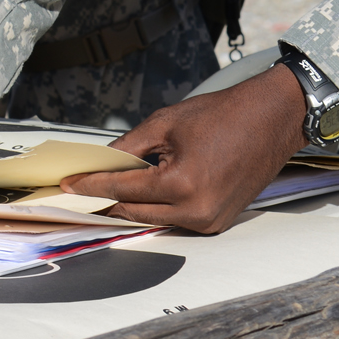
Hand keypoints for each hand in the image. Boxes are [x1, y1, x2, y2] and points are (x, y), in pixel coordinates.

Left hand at [63, 63, 308, 232]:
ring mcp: (210, 222)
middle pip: (135, 211)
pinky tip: (139, 196)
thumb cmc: (221, 115)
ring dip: (131, 207)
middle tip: (79, 191)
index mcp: (181, 185)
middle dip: (106, 200)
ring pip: (155, 219)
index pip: (123, 189)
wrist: (271, 119)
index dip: (91, 186)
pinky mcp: (218, 223)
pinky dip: (157, 209)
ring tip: (103, 193)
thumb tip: (100, 161)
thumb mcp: (166, 123)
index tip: (67, 185)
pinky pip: (177, 221)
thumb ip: (129, 147)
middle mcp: (196, 211)